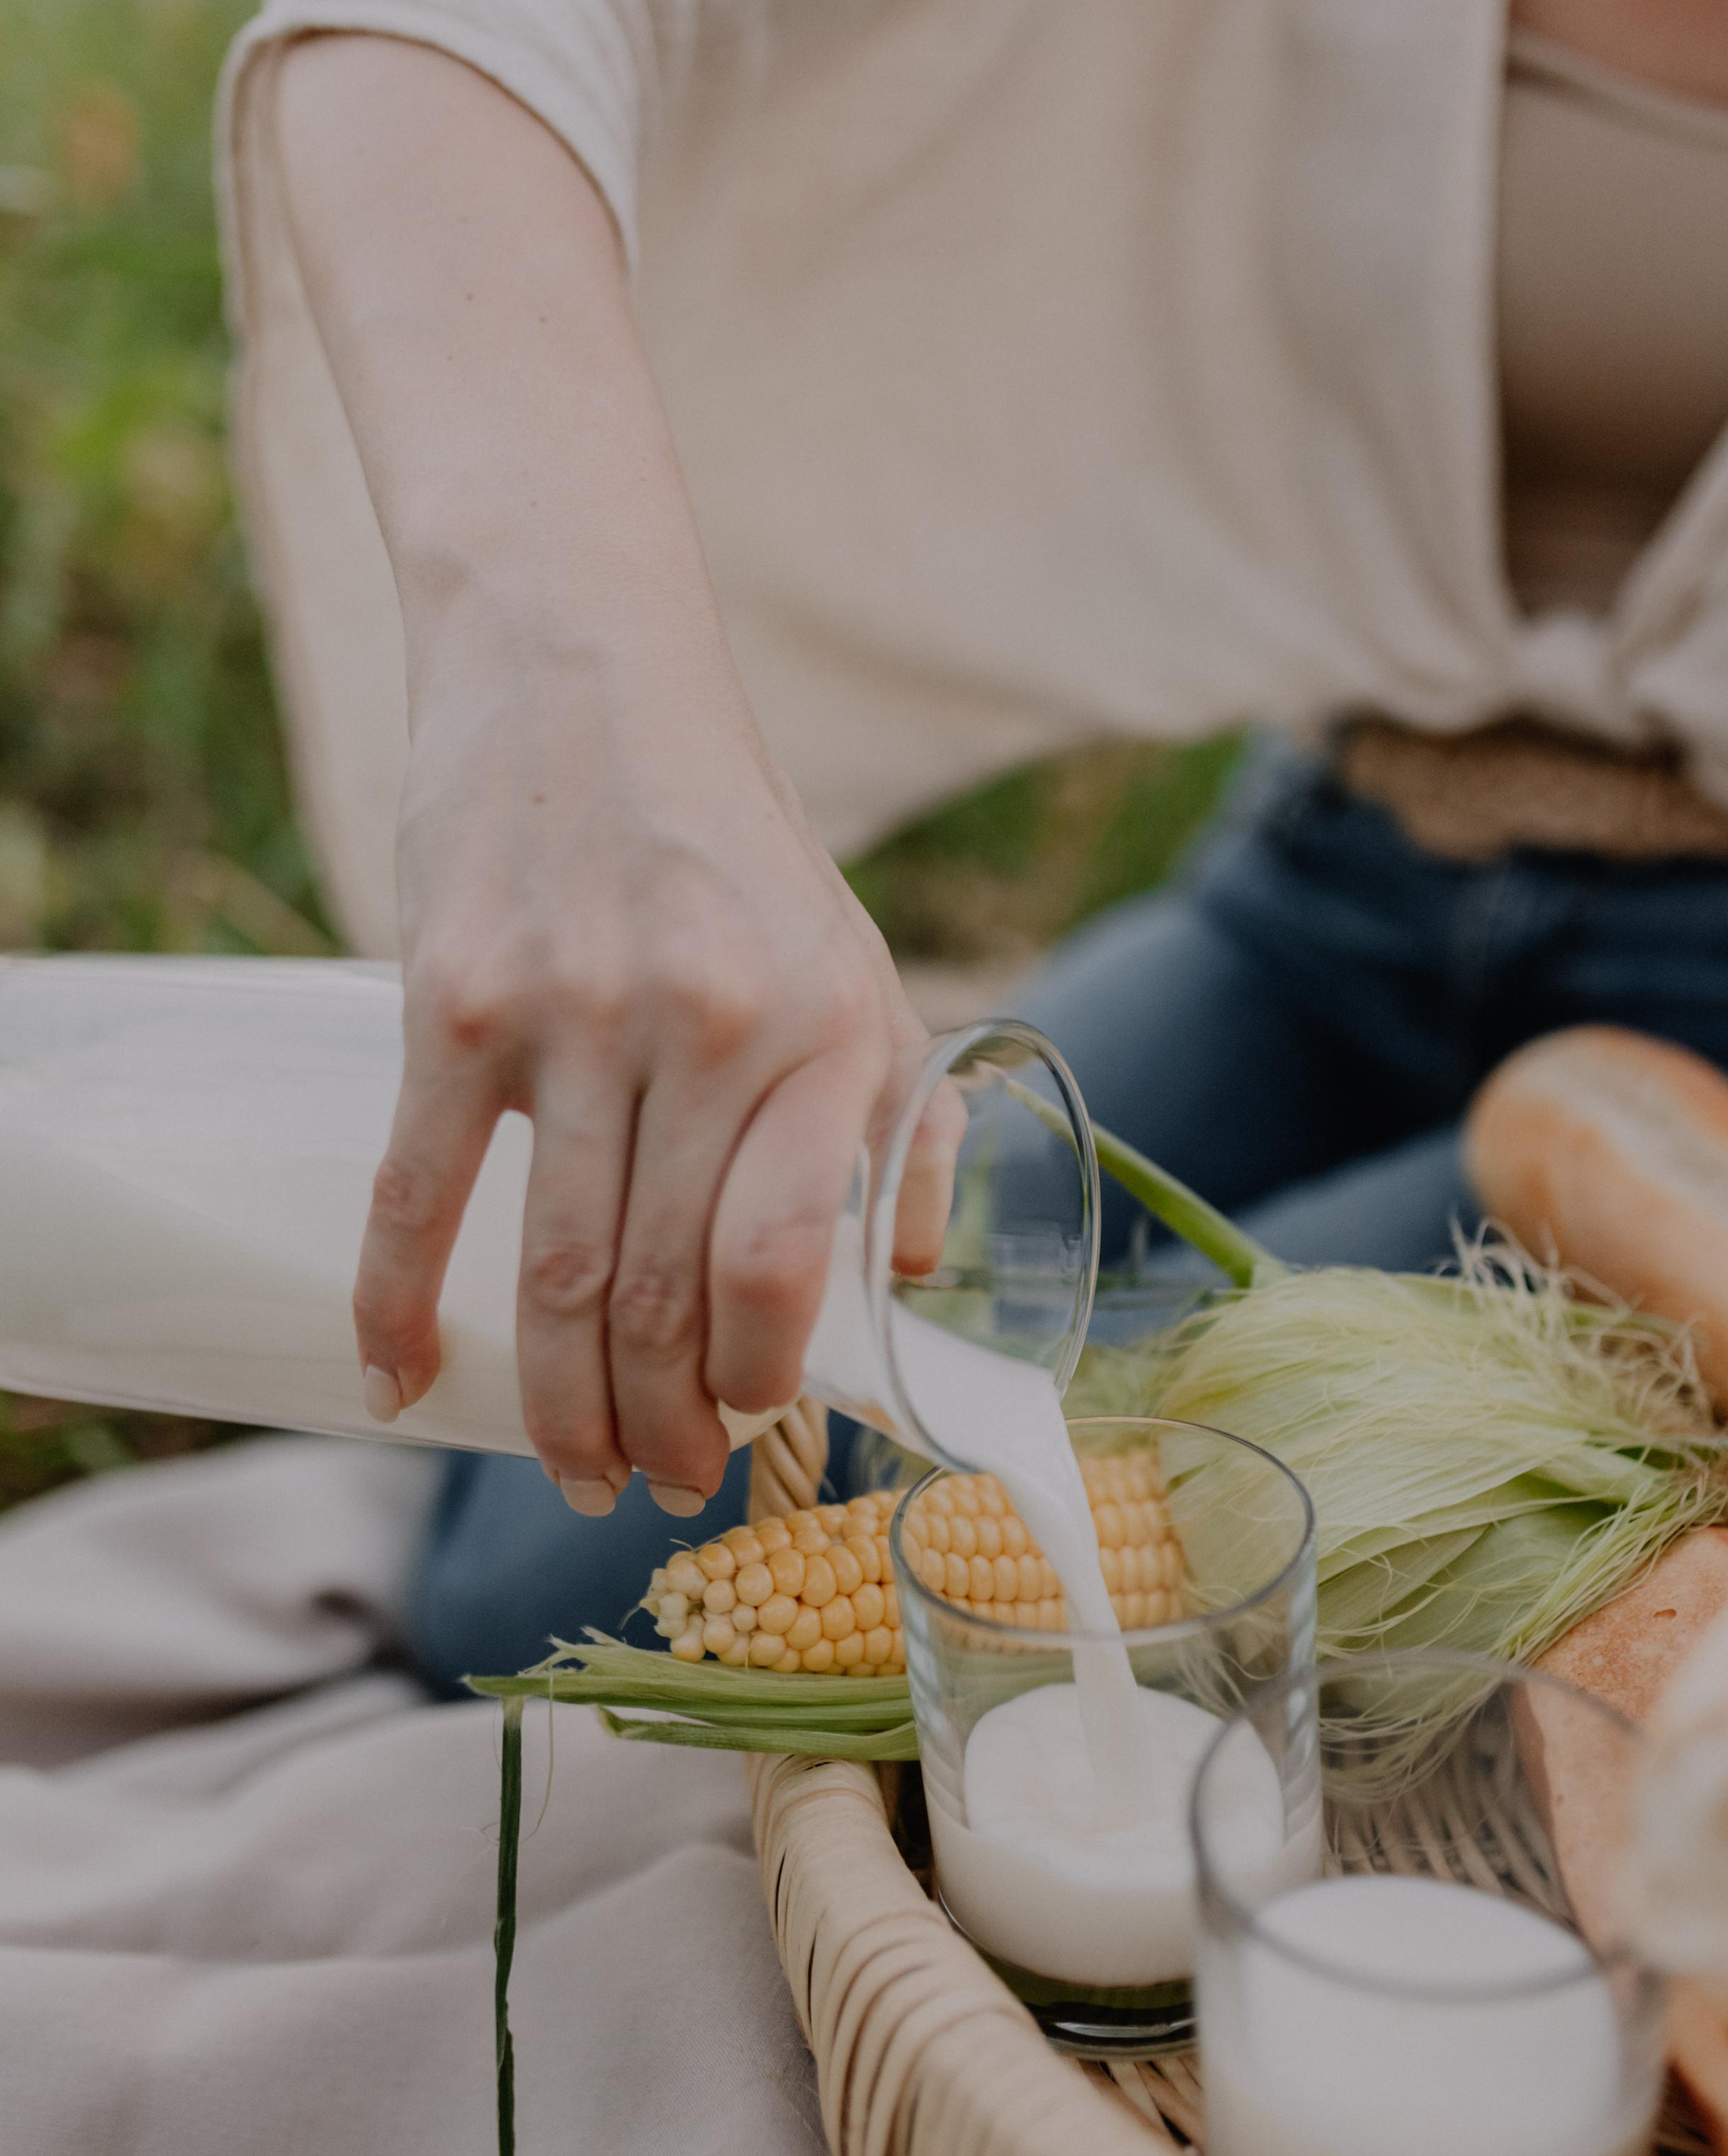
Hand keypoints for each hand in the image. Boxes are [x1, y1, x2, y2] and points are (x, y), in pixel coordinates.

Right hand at [356, 632, 939, 1510]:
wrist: (583, 667)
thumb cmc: (725, 835)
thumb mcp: (853, 958)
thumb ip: (893, 1119)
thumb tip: (902, 1279)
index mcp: (828, 1029)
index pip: (783, 1266)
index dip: (759, 1381)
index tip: (749, 1429)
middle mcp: (710, 1029)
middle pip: (660, 1293)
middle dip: (660, 1425)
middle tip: (654, 1488)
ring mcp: (574, 1016)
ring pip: (551, 1271)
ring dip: (556, 1404)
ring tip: (573, 1470)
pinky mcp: (454, 1000)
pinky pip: (418, 1194)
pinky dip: (397, 1308)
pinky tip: (400, 1385)